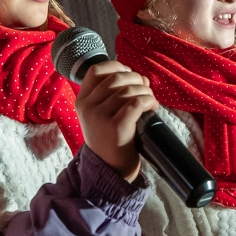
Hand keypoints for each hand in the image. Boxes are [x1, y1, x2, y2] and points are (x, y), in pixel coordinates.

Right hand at [75, 59, 155, 181]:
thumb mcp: (99, 114)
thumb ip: (111, 93)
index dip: (116, 66)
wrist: (109, 169)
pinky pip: (136, 102)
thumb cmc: (108, 139)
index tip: (129, 73)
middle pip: (116, 77)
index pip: (96, 70)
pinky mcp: (116, 127)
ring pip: (129, 89)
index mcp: (82, 101)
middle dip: (136, 79)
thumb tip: (139, 76)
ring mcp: (100, 117)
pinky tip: (153, 107)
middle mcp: (88, 107)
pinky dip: (148, 101)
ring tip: (150, 100)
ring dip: (145, 91)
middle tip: (145, 89)